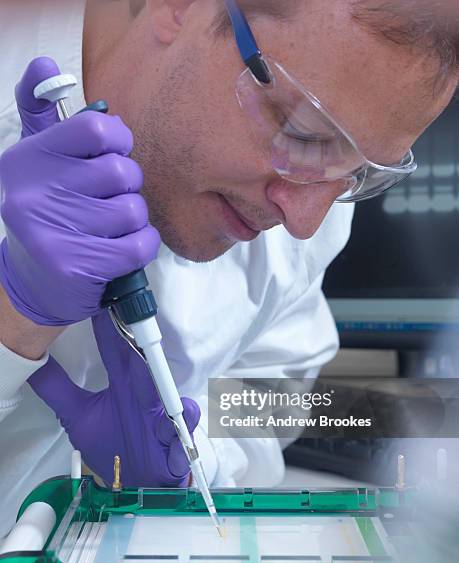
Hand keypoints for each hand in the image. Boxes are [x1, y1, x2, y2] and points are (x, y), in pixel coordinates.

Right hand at [0, 57, 159, 326]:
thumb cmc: (52, 217)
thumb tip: (44, 64)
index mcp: (28, 159)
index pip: (96, 129)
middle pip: (121, 171)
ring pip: (133, 210)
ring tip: (112, 230)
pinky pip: (139, 244)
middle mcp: (32, 192)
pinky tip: (122, 251)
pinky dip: (141, 247)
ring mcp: (51, 231)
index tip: (115, 154)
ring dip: (134, 222)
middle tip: (111, 203)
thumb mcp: (41, 165)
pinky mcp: (74, 265)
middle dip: (128, 188)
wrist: (36, 284)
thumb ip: (43, 116)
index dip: (120, 141)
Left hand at [28, 310, 200, 486]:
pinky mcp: (174, 440)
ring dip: (163, 382)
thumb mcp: (78, 416)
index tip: (104, 300)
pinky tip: (184, 411)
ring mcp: (160, 416)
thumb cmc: (114, 446)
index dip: (108, 328)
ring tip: (158, 366)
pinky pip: (183, 428)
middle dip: (141, 342)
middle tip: (138, 316)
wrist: (140, 483)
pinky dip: (187, 419)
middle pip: (141, 366)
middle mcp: (142, 396)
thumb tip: (33, 364)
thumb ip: (57, 389)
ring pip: (164, 395)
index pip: (115, 351)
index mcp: (122, 386)